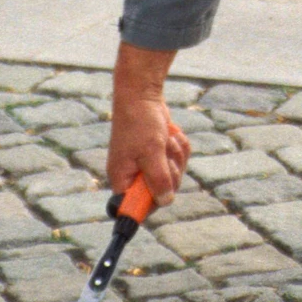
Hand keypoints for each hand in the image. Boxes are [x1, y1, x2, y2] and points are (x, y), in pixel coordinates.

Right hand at [107, 42, 191, 204]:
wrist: (142, 94)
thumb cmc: (140, 122)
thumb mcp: (151, 152)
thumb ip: (158, 179)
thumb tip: (165, 201)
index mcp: (122, 179)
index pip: (135, 207)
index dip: (150, 203)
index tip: (161, 192)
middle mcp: (133, 175)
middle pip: (162, 193)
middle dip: (171, 172)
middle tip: (166, 156)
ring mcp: (148, 165)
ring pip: (174, 176)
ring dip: (176, 156)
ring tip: (167, 140)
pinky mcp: (160, 155)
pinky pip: (179, 161)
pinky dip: (179, 148)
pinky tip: (171, 135)